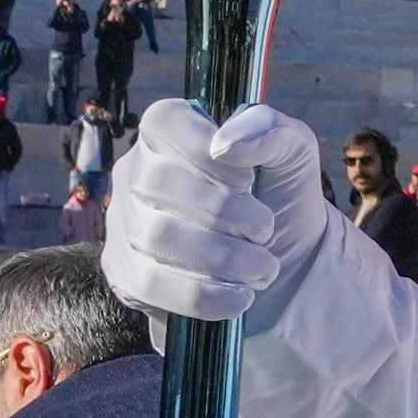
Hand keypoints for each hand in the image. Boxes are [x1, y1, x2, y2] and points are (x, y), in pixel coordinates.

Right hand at [104, 100, 331, 328]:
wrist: (285, 268)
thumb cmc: (279, 200)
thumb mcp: (291, 155)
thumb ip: (269, 128)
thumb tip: (224, 143)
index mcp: (171, 135)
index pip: (163, 122)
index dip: (203, 149)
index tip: (246, 179)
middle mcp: (137, 175)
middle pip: (156, 182)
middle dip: (223, 211)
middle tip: (265, 229)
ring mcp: (126, 226)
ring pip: (156, 236)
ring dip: (222, 256)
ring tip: (263, 266)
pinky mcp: (127, 276)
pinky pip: (152, 284)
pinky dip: (205, 294)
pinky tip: (240, 296)